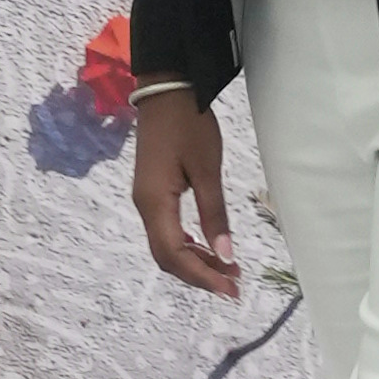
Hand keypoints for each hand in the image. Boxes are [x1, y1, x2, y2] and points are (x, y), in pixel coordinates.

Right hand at [130, 87, 240, 299]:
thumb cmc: (189, 125)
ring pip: (166, 245)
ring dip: (194, 260)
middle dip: (199, 274)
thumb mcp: (207, 169)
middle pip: (166, 257)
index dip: (202, 276)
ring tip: (227, 268)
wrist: (166, 90)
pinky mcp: (152, 191)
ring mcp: (146, 199)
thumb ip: (214, 214)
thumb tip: (225, 255)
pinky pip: (166, 230)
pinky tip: (208, 246)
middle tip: (233, 283)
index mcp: (155, 202)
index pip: (174, 255)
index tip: (230, 289)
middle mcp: (145, 206)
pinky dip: (187, 244)